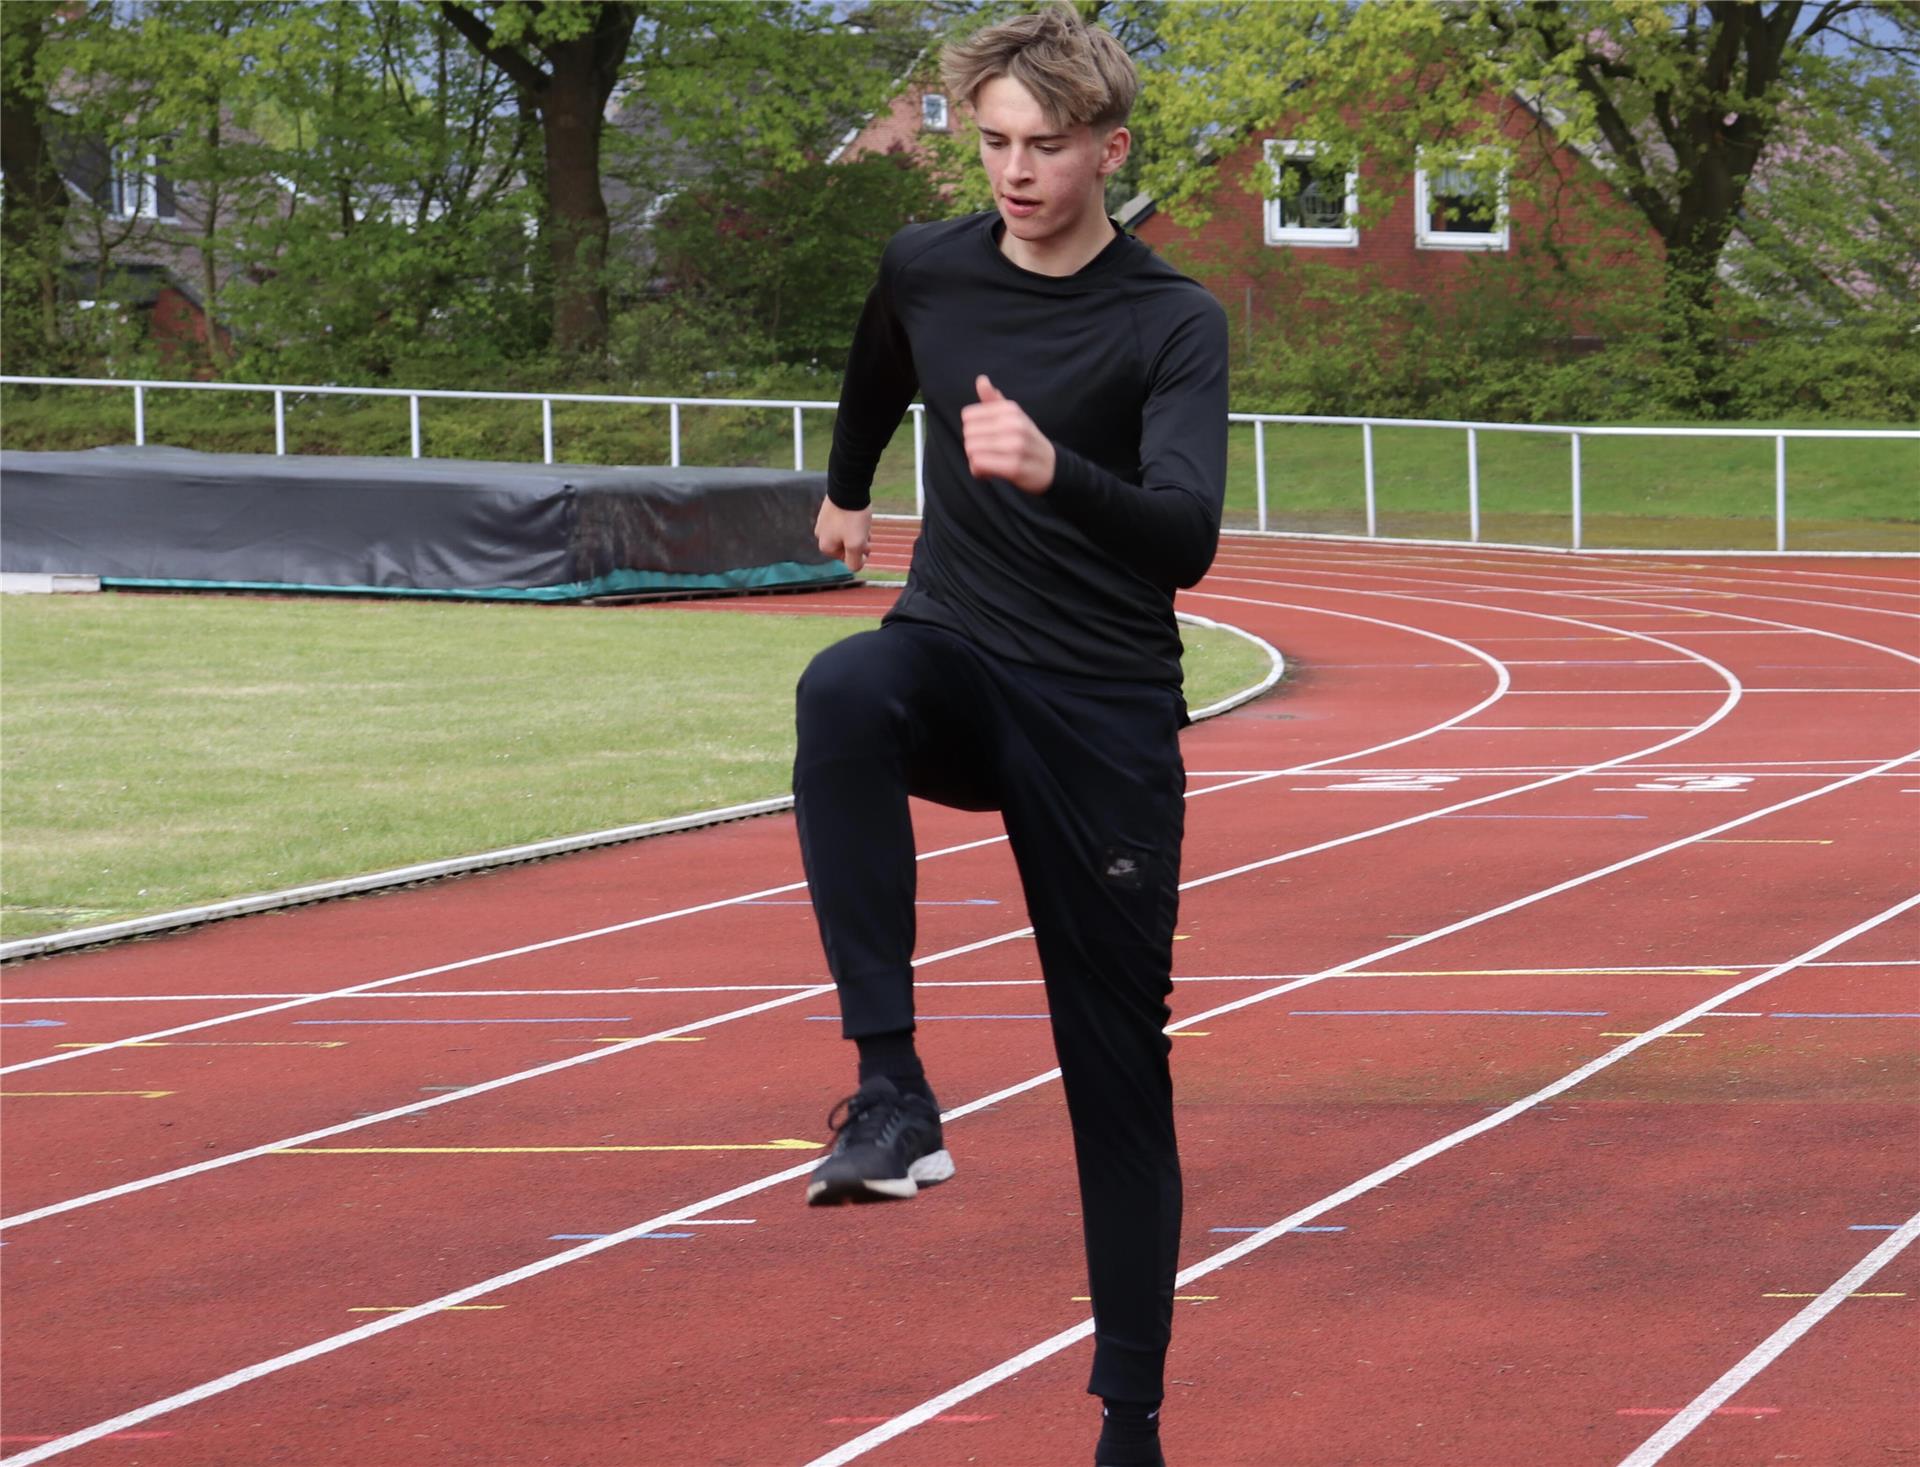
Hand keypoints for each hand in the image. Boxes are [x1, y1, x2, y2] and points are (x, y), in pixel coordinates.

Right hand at [815, 498, 872, 572]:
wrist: (848, 487)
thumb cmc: (852, 517)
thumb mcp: (856, 545)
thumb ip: (854, 561)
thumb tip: (855, 567)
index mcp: (825, 547)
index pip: (847, 559)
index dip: (860, 553)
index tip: (867, 543)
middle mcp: (821, 535)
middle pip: (846, 546)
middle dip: (859, 541)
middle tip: (867, 531)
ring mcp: (823, 521)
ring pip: (846, 533)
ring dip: (857, 531)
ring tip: (863, 521)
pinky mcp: (829, 509)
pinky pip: (843, 521)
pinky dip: (852, 520)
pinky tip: (858, 513)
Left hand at [961, 375, 1055, 493]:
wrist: (1050, 466)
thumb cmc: (1025, 439)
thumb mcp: (1013, 416)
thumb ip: (994, 400)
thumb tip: (981, 379)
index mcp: (1010, 409)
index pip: (968, 416)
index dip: (971, 429)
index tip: (984, 437)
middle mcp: (1014, 424)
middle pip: (968, 434)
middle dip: (972, 446)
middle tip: (986, 453)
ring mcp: (1015, 446)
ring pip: (972, 450)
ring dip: (975, 460)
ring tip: (988, 463)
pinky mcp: (1014, 467)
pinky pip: (979, 465)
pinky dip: (979, 471)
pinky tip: (989, 473)